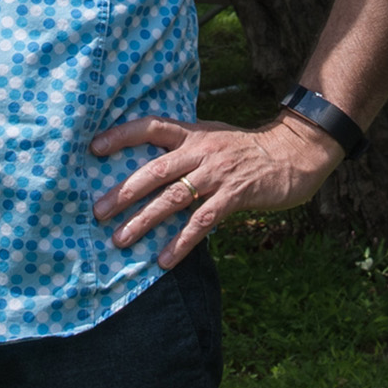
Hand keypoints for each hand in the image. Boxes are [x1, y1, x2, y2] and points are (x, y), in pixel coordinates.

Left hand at [90, 111, 346, 267]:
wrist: (293, 153)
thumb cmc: (247, 149)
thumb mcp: (212, 138)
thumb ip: (184, 149)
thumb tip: (149, 168)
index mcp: (192, 134)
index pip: (150, 127)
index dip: (122, 135)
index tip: (94, 148)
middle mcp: (201, 152)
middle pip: (155, 170)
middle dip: (124, 191)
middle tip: (98, 211)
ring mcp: (217, 174)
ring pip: (174, 198)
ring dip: (145, 220)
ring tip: (121, 239)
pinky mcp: (234, 196)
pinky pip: (203, 222)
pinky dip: (181, 242)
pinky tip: (164, 260)